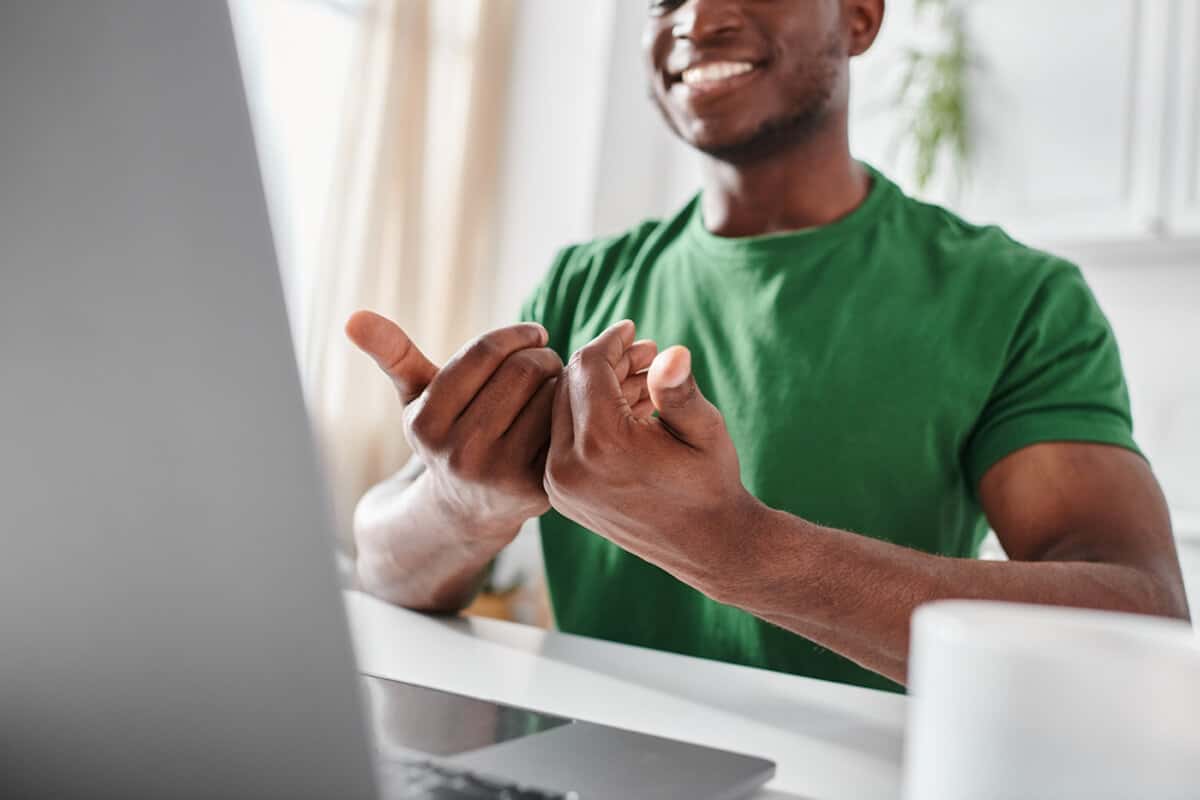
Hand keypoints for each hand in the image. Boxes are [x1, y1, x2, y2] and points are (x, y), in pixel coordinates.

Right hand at [345, 312, 657, 537]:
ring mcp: (498, 475)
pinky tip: (568, 412)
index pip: (484, 352)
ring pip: (552, 395)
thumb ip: (393, 354)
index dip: (516, 335)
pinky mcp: (536, 489)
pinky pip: (568, 426)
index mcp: (424, 423)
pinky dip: (575, 410)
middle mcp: (457, 453)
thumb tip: (353, 317)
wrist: (468, 508)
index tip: (533, 335)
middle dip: (542, 356)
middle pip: (524, 370)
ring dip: (562, 381)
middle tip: (547, 361)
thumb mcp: (417, 397)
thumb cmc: (448, 434)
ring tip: (555, 385)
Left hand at [544, 320, 764, 599]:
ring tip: (643, 380)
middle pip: (569, 385)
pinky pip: (562, 437)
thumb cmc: (711, 483)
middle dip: (606, 363)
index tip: (633, 329)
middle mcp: (569, 467)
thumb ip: (679, 391)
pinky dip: (588, 416)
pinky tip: (629, 410)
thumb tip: (671, 353)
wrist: (707, 547)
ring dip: (598, 388)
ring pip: (562, 409)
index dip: (611, 341)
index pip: (589, 367)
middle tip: (645, 354)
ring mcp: (559, 484)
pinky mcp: (559, 494)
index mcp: (603, 446)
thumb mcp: (703, 432)